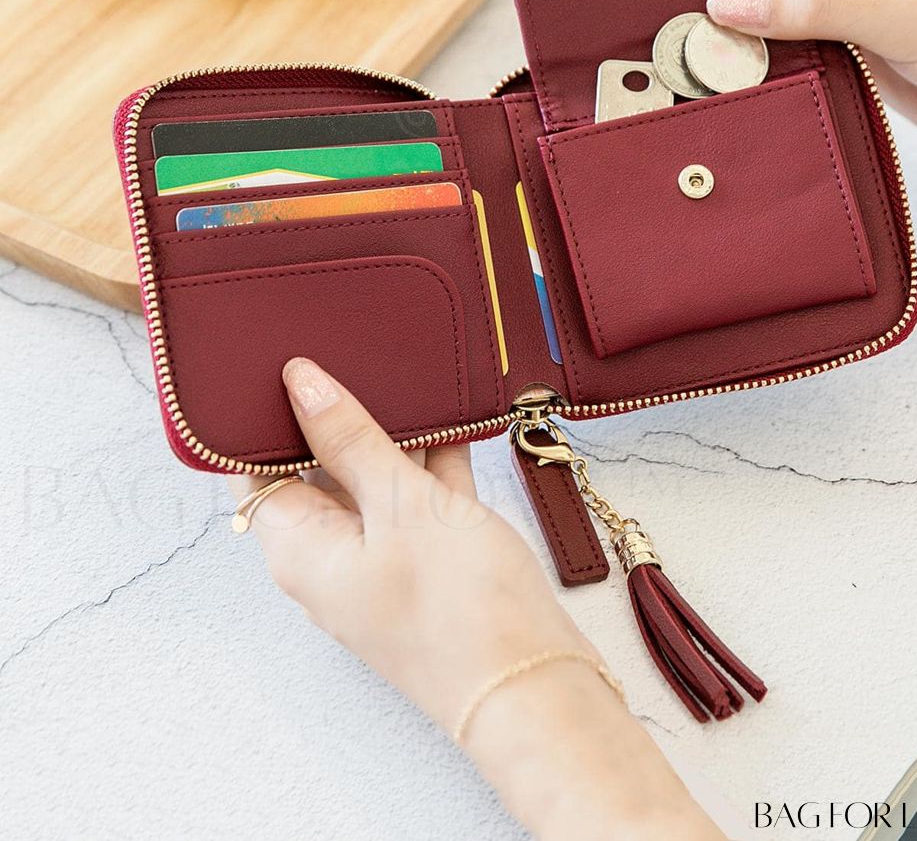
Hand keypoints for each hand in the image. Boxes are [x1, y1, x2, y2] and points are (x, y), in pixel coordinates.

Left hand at [230, 359, 720, 840]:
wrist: (536, 687)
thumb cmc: (461, 610)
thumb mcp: (400, 502)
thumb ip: (349, 438)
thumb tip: (300, 384)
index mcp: (301, 548)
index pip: (255, 471)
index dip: (262, 419)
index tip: (275, 364)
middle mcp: (333, 558)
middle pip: (316, 471)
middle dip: (334, 417)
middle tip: (350, 353)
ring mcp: (383, 563)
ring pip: (372, 481)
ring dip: (390, 437)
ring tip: (405, 373)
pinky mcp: (429, 565)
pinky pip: (418, 500)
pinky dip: (431, 464)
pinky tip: (453, 421)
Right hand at [705, 0, 916, 158]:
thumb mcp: (904, 19)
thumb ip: (814, 7)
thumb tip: (728, 1)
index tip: (700, 12)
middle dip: (741, 6)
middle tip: (700, 45)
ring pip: (770, 4)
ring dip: (751, 39)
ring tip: (715, 67)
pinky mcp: (845, 25)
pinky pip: (787, 37)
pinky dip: (769, 59)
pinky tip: (745, 78)